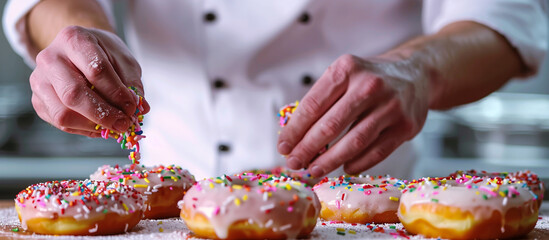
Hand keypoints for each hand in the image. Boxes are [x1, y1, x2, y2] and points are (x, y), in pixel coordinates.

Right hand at [30, 26, 149, 137]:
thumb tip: (141, 108)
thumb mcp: (123, 60)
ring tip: (115, 127)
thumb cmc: (104, 54)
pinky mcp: (38, 100)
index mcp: (73, 39)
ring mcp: (40, 80)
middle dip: (104, 114)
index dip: (116, 93)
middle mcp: (50, 58)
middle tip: (124, 124)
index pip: (95, 70)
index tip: (133, 107)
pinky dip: (84, 129)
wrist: (80, 51)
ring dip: (93, 126)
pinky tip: (101, 127)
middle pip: (74, 94)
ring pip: (63, 113)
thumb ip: (132, 83)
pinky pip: (59, 122)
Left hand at [277, 54, 428, 176]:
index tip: (283, 147)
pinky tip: (343, 167)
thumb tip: (294, 138)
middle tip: (294, 163)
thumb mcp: (344, 76)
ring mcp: (391, 106)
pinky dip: (357, 163)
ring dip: (330, 161)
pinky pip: (376, 152)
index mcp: (347, 69)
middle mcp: (369, 86)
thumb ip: (321, 101)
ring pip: (354, 142)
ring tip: (314, 170)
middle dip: (307, 149)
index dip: (295, 130)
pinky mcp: (406, 126)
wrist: (416, 74)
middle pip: (330, 126)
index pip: (313, 105)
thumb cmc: (369, 79)